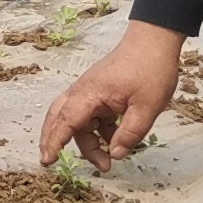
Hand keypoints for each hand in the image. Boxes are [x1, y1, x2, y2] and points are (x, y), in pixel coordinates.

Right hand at [40, 20, 184, 169]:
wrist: (154, 40)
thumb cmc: (150, 69)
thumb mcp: (147, 107)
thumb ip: (130, 134)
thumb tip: (115, 155)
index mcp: (90, 94)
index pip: (65, 122)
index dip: (55, 143)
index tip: (47, 160)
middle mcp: (83, 92)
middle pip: (58, 118)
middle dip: (52, 140)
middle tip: (49, 161)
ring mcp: (90, 91)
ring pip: (76, 120)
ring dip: (85, 141)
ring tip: (103, 162)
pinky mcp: (99, 92)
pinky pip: (91, 116)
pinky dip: (98, 132)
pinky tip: (114, 142)